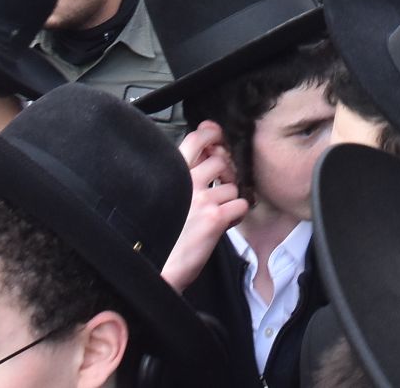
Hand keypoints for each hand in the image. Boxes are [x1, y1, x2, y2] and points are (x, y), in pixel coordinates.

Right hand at [161, 121, 246, 289]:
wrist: (158, 267)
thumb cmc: (161, 235)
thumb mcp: (166, 196)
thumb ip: (181, 176)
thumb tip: (203, 156)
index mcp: (172, 175)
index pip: (195, 140)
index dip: (211, 133)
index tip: (217, 135)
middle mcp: (187, 182)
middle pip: (221, 160)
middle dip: (227, 171)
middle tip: (223, 183)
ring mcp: (202, 199)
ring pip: (233, 186)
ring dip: (231, 197)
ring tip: (220, 210)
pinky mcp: (215, 218)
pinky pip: (241, 205)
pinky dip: (238, 214)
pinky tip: (227, 221)